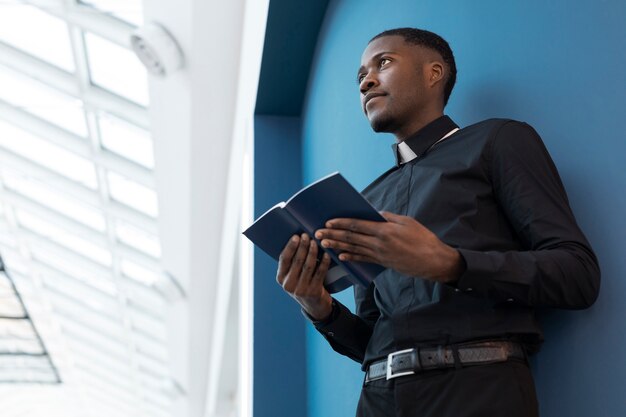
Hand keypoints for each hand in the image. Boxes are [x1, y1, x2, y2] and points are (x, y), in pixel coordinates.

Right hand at [276, 233, 332, 319]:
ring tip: (315, 242)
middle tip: (307, 235)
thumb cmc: (302, 284)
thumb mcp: (292, 276)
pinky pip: (320, 273)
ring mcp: (301, 289)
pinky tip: (327, 254)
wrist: (314, 305)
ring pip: (308, 266)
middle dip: (303, 246)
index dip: (290, 247)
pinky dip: (324, 262)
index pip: (284, 259)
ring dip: (313, 252)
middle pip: (297, 261)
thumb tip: (297, 239)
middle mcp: (289, 284)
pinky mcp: (313, 291)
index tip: (296, 236)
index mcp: (281, 278)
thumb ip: (292, 263)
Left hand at [314, 211, 463, 282]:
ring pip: (354, 249)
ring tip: (323, 243)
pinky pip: (363, 259)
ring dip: (337, 246)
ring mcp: (380, 255)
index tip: (328, 221)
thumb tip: (373, 214)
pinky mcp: (383, 263)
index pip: (357, 225)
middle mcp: (379, 243)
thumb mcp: (407, 222)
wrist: (434, 261)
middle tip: (316, 233)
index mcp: (385, 230)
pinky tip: (341, 256)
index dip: (341, 223)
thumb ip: (388, 217)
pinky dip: (351, 257)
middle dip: (333, 234)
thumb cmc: (423, 239)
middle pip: (351, 237)